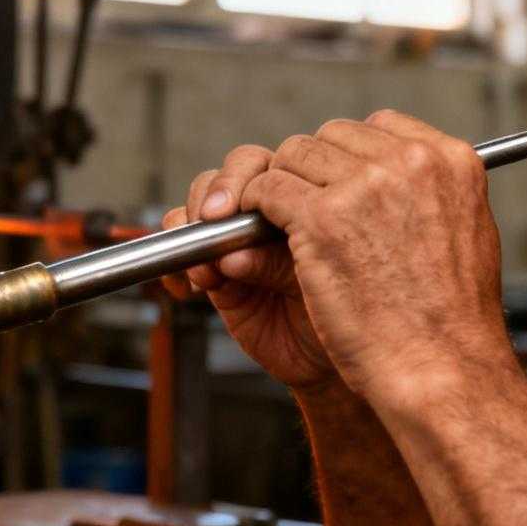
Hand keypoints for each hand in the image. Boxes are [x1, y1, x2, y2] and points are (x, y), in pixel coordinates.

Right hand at [160, 146, 334, 391]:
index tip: (235, 206)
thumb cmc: (352, 314)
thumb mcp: (323, 282)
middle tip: (212, 220)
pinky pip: (179, 256)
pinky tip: (188, 286)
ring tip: (207, 272)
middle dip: (214, 196)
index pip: (268, 166)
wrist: (337, 360)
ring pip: (199, 210)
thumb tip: (233, 258)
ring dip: (192, 233)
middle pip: (229, 176)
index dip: (244, 180)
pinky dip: (174, 267)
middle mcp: (271, 212)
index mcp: (307, 198)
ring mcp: (239, 240)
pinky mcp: (215, 272)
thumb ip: (279, 263)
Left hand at [241, 110, 512, 407]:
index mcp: (451, 161)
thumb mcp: (467, 237)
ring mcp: (363, 186)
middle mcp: (410, 162)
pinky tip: (259, 234)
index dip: (350, 157)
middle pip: (331, 137)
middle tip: (302, 209)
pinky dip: (255, 208)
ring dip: (281, 188)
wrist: (442, 369)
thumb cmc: (451, 323)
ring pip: (293, 157)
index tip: (338, 184)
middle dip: (312, 171)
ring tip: (280, 225)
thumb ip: (432, 196)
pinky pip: (268, 189)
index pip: (380, 127)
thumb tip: (397, 180)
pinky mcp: (320, 218)